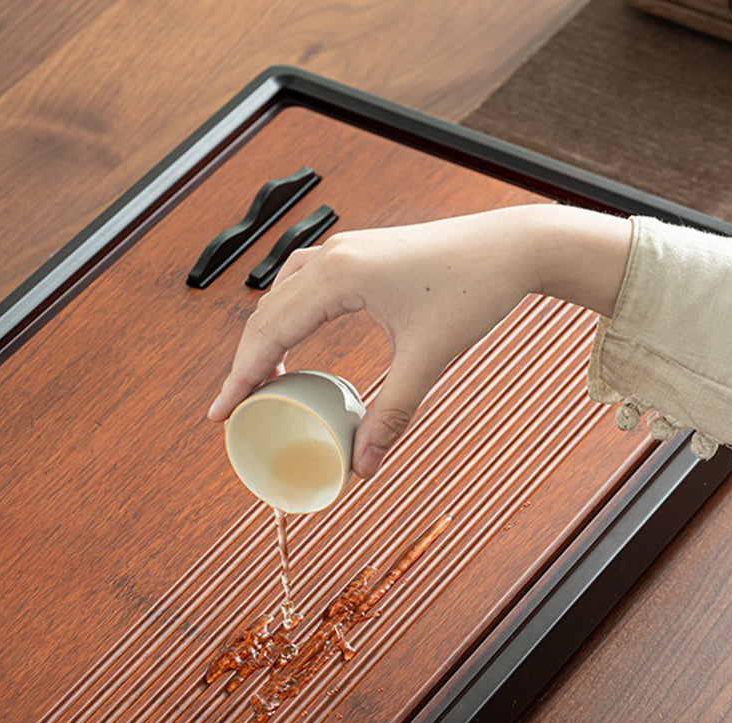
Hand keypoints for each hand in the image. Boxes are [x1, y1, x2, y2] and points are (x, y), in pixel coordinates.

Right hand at [207, 205, 630, 477]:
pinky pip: (304, 284)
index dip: (239, 377)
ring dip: (265, 337)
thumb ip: (392, 415)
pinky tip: (295, 339)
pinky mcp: (361, 254)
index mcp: (339, 276)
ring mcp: (345, 250)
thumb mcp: (427, 360)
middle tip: (234, 409)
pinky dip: (288, 316)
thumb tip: (364, 468)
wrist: (511, 247)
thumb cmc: (473, 290)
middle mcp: (333, 256)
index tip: (220, 413)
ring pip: (281, 295)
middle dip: (245, 363)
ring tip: (262, 382)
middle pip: (265, 314)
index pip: (269, 332)